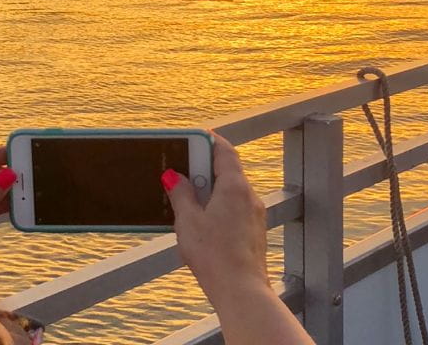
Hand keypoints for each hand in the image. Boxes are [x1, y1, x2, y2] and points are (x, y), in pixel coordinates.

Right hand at [162, 133, 268, 307]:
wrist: (241, 290)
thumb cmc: (214, 255)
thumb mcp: (188, 221)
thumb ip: (181, 194)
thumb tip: (174, 176)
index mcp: (234, 186)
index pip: (224, 151)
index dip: (208, 141)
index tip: (193, 137)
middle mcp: (249, 195)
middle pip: (227, 170)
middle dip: (204, 168)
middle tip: (182, 169)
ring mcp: (253, 214)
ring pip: (230, 191)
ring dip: (210, 189)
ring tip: (187, 199)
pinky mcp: (253, 231)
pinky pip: (235, 208)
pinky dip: (219, 206)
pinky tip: (202, 222)